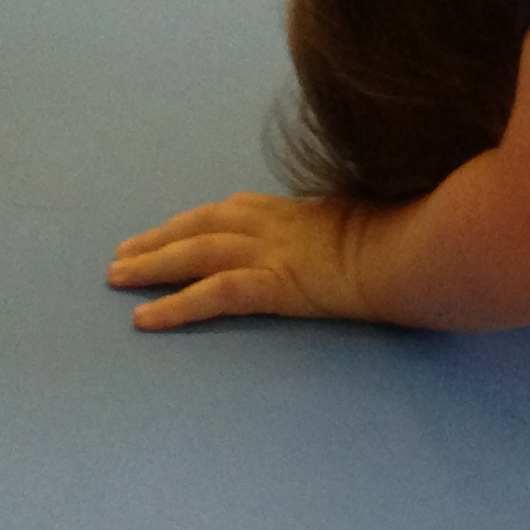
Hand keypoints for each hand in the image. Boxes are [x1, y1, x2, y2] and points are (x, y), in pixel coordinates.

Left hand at [109, 191, 377, 330]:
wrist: (412, 252)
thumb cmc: (402, 235)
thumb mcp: (365, 219)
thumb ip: (338, 224)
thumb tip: (339, 230)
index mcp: (296, 211)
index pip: (233, 210)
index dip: (194, 221)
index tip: (168, 230)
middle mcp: (276, 224)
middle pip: (203, 226)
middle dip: (160, 239)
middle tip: (122, 255)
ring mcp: (273, 252)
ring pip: (198, 252)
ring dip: (153, 264)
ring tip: (118, 277)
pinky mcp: (273, 283)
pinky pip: (214, 293)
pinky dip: (176, 305)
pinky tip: (145, 318)